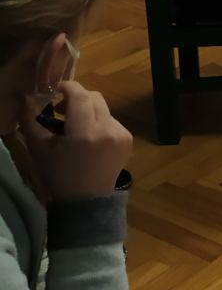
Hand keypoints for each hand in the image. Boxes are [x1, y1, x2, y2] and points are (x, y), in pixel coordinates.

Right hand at [18, 82, 132, 202]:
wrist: (86, 202)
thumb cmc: (59, 175)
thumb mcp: (40, 148)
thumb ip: (31, 119)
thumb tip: (26, 96)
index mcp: (85, 133)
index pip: (80, 95)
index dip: (67, 87)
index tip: (54, 91)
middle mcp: (108, 130)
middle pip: (94, 97)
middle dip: (77, 98)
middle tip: (61, 110)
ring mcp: (121, 134)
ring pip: (103, 108)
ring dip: (88, 111)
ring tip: (75, 128)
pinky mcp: (128, 140)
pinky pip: (112, 120)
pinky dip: (99, 123)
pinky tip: (90, 140)